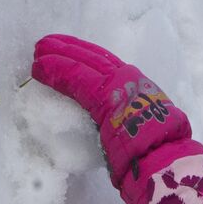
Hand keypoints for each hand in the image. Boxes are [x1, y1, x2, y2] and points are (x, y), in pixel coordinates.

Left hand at [31, 34, 202, 203]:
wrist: (164, 160)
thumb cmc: (157, 156)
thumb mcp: (145, 131)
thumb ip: (130, 125)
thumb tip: (121, 135)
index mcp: (140, 88)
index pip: (109, 65)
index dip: (87, 54)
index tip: (70, 49)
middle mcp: (131, 81)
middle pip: (94, 57)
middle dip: (69, 48)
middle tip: (46, 43)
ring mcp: (119, 86)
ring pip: (83, 63)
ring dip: (57, 55)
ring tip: (37, 50)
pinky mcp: (104, 97)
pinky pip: (75, 78)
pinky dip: (55, 71)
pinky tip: (38, 68)